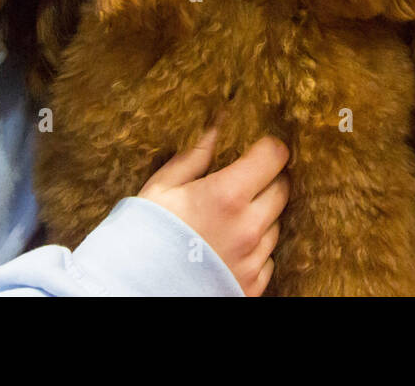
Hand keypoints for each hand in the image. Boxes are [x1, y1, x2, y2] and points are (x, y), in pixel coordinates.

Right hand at [138, 128, 289, 295]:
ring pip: (276, 225)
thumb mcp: (161, 188)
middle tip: (245, 182)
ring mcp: (252, 260)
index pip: (273, 156)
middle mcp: (248, 228)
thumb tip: (218, 124)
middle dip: (268, 180)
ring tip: (229, 219)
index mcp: (226, 195)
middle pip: (282, 189)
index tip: (259, 148)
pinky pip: (267, 259)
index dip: (269, 148)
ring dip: (262, 216)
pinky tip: (230, 247)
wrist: (133, 290)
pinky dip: (256, 250)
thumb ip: (195, 156)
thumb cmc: (144, 235)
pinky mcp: (252, 286)